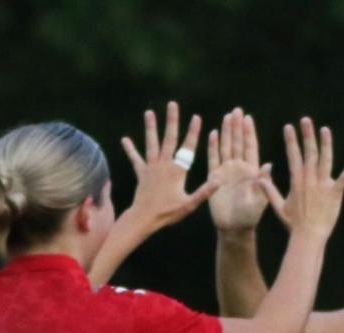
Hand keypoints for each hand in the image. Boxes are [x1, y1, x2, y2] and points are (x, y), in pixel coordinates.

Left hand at [119, 101, 216, 230]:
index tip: (196, 117)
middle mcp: (163, 165)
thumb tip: (219, 180)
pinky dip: (130, 150)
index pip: (187, 148)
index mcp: (177, 171)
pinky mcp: (141, 173)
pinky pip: (135, 159)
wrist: (144, 218)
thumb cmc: (167, 213)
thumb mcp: (189, 204)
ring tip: (149, 113)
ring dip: (150, 128)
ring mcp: (151, 168)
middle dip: (171, 121)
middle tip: (172, 104)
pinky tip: (124, 140)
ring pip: (151, 144)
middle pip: (169, 138)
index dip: (193, 132)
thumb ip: (204, 192)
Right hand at [206, 107, 271, 233]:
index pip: (250, 147)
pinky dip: (212, 146)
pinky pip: (213, 159)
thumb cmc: (250, 216)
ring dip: (226, 132)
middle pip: (237, 143)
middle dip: (237, 126)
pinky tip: (213, 133)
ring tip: (227, 116)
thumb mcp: (260, 199)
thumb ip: (263, 182)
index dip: (249, 132)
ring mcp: (226, 172)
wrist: (234, 228)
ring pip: (226, 147)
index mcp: (252, 171)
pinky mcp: (214, 178)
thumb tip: (269, 164)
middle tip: (237, 110)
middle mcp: (239, 168)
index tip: (248, 117)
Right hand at [275, 116, 343, 239]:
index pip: (293, 156)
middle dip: (307, 135)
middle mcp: (309, 180)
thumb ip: (270, 191)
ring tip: (325, 129)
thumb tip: (259, 178)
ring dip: (326, 144)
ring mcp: (322, 185)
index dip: (291, 141)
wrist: (308, 237)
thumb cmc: (294, 224)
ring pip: (325, 160)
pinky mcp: (335, 193)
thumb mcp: (279, 207)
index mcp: (296, 181)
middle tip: (306, 120)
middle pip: (309, 153)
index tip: (289, 126)